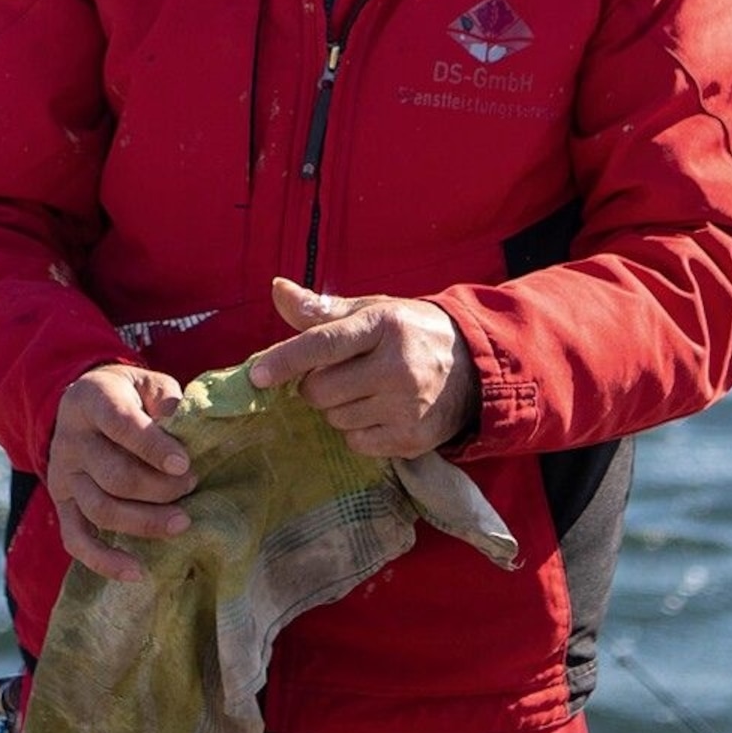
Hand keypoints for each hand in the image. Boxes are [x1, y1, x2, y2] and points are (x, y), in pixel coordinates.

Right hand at [44, 362, 192, 583]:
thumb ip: (165, 399)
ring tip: (182, 521)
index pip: (120, 423)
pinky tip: (136, 572)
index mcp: (92, 400)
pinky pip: (76, 540)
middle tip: (192, 485)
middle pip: (113, 475)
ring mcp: (63, 476)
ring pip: (101, 510)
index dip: (153, 446)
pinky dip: (104, 561)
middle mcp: (71, 441)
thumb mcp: (145, 382)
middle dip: (159, 488)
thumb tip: (184, 426)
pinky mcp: (62, 504)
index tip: (183, 464)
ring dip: (145, 522)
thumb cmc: (128, 396)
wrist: (83, 404)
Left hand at [245, 277, 473, 458]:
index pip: (325, 343)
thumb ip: (322, 309)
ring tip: (366, 390)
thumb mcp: (373, 311)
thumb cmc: (411, 333)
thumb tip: (277, 290)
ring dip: (337, 407)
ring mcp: (407, 407)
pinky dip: (357, 430)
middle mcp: (398, 366)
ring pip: (335, 418)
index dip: (286, 359)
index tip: (257, 375)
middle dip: (316, 385)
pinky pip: (356, 442)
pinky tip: (379, 411)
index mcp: (384, 325)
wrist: (474, 368)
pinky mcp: (412, 439)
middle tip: (338, 373)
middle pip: (321, 390)